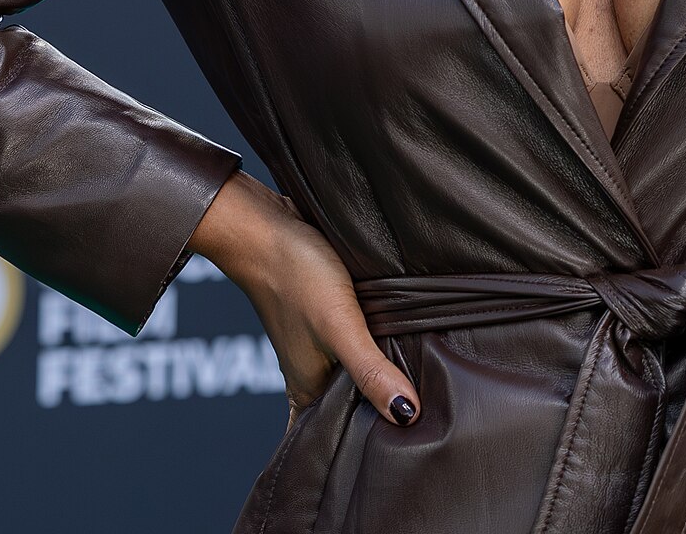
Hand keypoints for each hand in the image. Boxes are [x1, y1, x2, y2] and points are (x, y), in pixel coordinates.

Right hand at [189, 172, 419, 428]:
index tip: (394, 460)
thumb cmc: (296, 275)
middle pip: (346, 408)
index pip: (333, 436)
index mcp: (307, 388)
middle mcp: (310, 372)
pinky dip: (373, 350)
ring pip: (352, 375)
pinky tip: (397, 342)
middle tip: (420, 430)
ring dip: (377, 382)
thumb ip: (370, 371)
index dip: (358, 450)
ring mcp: (317, 344)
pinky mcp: (326, 316)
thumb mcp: (341, 327)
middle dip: (375, 419)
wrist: (264, 225)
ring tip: (421, 393)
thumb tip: (407, 416)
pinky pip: (354, 345)